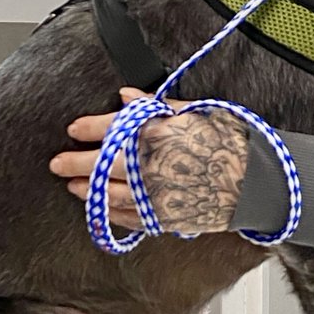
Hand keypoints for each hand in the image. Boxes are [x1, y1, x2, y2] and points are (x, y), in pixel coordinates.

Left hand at [50, 87, 249, 233]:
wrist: (256, 181)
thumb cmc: (230, 141)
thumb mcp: (196, 112)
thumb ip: (156, 107)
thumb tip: (126, 96)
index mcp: (157, 134)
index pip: (111, 129)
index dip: (88, 128)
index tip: (74, 129)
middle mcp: (150, 166)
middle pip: (100, 165)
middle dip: (74, 162)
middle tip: (57, 162)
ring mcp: (155, 195)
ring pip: (108, 194)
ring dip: (87, 190)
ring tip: (72, 186)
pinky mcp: (163, 217)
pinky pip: (128, 217)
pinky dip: (110, 212)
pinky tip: (100, 207)